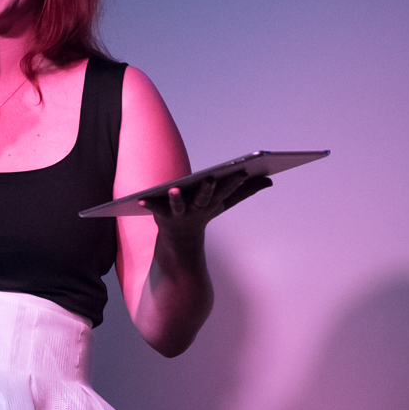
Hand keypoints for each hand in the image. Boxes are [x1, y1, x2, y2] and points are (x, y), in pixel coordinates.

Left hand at [138, 171, 272, 239]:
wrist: (181, 239)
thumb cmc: (203, 212)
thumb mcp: (224, 202)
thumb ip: (245, 190)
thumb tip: (269, 180)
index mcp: (214, 202)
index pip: (227, 190)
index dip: (235, 181)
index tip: (244, 170)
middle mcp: (198, 208)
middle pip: (205, 197)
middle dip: (209, 188)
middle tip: (211, 178)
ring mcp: (180, 213)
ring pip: (179, 205)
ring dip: (176, 199)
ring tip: (174, 190)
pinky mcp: (162, 215)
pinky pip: (154, 208)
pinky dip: (148, 204)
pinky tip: (140, 200)